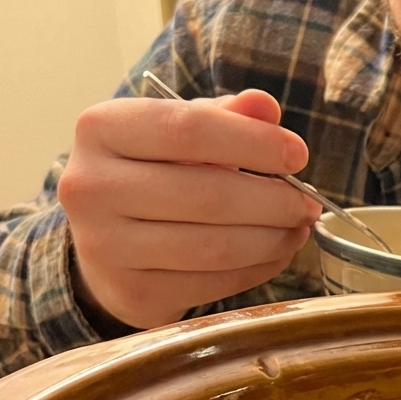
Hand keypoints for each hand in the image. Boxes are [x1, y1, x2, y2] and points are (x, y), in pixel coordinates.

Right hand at [58, 89, 317, 329]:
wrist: (104, 241)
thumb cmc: (153, 174)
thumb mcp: (178, 133)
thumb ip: (223, 117)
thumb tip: (265, 107)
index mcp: (101, 129)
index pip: (190, 129)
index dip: (254, 143)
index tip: (298, 155)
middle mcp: (91, 187)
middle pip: (209, 195)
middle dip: (274, 201)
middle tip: (309, 203)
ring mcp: (105, 247)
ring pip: (215, 246)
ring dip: (273, 239)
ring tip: (299, 228)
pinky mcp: (132, 292)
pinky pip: (214, 283)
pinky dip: (258, 268)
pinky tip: (276, 253)